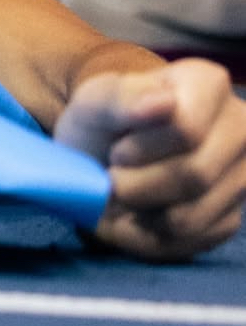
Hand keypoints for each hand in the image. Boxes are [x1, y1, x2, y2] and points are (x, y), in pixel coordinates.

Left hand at [54, 58, 245, 259]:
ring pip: (193, 214)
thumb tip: (163, 103)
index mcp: (208, 84)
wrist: (100, 152)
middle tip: (111, 175)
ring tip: (120, 191)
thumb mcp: (95, 100)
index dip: (142, 148)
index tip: (117, 150)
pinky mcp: (229, 218)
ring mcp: (241, 176)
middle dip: (136, 185)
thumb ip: (122, 97)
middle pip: (194, 175)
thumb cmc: (101, 119)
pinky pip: (191, 241)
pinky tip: (136, 211)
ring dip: (140, 212)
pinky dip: (150, 235)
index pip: (186, 129)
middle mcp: (238, 128)